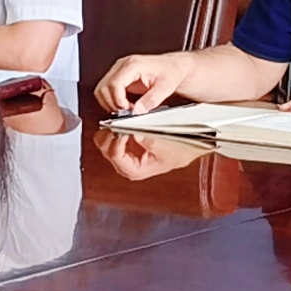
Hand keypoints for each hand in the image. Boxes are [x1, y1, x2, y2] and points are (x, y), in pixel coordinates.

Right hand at [93, 53, 182, 116]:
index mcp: (132, 65)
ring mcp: (118, 71)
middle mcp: (122, 66)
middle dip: (113, 104)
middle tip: (128, 111)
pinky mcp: (118, 77)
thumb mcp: (166, 87)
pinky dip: (113, 101)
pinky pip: (106, 91)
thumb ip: (151, 100)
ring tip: (128, 108)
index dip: (118, 101)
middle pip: (103, 88)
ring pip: (101, 90)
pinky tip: (126, 104)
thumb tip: (138, 111)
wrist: (173, 66)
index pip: (114, 84)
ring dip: (111, 103)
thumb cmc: (170, 72)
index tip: (127, 110)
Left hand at [95, 129, 212, 178]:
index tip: (122, 129)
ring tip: (120, 120)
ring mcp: (124, 154)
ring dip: (110, 130)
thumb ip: (149, 141)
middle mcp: (125, 164)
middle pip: (105, 149)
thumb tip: (136, 134)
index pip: (116, 157)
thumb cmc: (177, 152)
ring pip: (104, 142)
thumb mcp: (166, 147)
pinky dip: (114, 127)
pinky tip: (123, 120)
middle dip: (109, 135)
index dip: (116, 142)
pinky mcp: (125, 144)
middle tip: (117, 122)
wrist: (186, 148)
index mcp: (134, 170)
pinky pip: (111, 135)